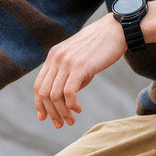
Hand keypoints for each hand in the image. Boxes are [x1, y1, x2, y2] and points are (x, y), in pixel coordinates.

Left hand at [34, 14, 126, 128]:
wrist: (117, 30)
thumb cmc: (102, 45)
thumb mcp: (80, 59)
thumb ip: (71, 74)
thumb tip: (68, 95)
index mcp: (54, 56)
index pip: (39, 85)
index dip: (39, 104)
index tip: (44, 117)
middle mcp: (56, 59)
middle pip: (44, 93)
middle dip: (50, 112)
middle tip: (60, 124)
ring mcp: (67, 62)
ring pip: (55, 95)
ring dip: (61, 112)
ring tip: (71, 120)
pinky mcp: (81, 66)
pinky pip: (68, 92)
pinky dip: (71, 105)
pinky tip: (78, 110)